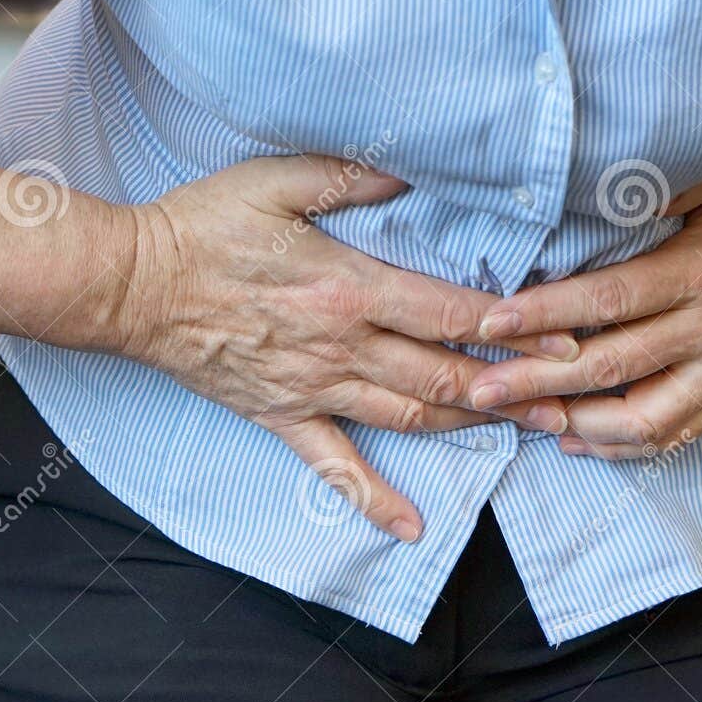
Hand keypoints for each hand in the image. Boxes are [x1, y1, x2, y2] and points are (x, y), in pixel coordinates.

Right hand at [117, 154, 576, 539]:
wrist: (131, 285)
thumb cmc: (203, 226)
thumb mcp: (277, 180)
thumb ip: (352, 177)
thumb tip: (415, 175)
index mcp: (349, 286)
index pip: (450, 313)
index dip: (513, 330)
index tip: (565, 339)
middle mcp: (342, 345)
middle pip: (445, 374)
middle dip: (515, 390)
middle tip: (570, 400)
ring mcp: (314, 388)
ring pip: (410, 416)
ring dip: (473, 427)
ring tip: (528, 436)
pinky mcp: (283, 416)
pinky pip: (335, 466)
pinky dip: (374, 499)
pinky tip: (413, 526)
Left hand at [465, 156, 701, 457]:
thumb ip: (655, 183)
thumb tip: (581, 182)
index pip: (610, 300)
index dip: (547, 315)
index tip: (492, 322)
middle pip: (613, 366)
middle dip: (539, 381)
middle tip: (481, 388)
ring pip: (643, 418)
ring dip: (576, 423)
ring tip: (523, 419)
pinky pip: (674, 435)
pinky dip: (621, 445)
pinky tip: (575, 438)